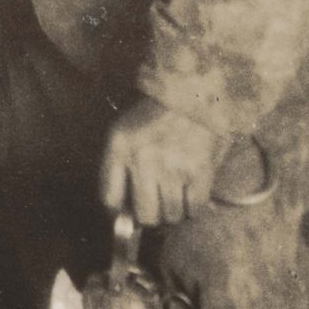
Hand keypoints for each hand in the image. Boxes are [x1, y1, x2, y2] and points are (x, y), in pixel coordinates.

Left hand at [101, 97, 233, 226]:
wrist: (193, 92)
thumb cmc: (157, 114)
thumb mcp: (125, 130)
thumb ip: (119, 166)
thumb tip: (121, 212)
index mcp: (119, 146)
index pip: (110, 199)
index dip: (120, 211)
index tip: (127, 211)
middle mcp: (143, 159)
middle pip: (145, 216)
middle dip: (151, 214)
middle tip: (156, 203)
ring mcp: (172, 167)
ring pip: (171, 216)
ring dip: (174, 210)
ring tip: (176, 190)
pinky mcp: (199, 172)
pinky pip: (194, 210)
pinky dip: (193, 206)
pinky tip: (191, 190)